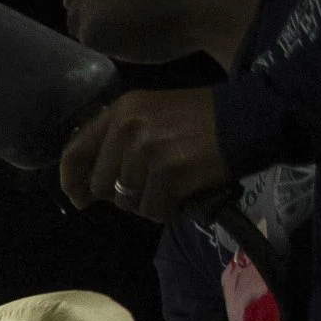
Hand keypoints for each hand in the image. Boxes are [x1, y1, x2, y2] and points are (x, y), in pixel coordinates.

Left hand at [59, 88, 229, 221]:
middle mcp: (127, 128)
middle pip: (102, 185)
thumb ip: (118, 142)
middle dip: (123, 193)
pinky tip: (184, 192)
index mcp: (119, 111)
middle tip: (152, 184)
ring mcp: (147, 151)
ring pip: (127, 202)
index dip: (72, 181)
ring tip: (173, 183)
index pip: (75, 152)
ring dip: (149, 202)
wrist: (249, 117)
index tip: (80, 199)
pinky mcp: (168, 173)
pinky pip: (153, 210)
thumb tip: (90, 187)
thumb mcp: (152, 115)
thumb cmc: (201, 118)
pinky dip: (168, 209)